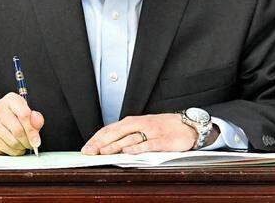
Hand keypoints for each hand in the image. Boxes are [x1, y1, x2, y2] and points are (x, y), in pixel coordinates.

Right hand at [0, 92, 43, 155]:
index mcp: (11, 100)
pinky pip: (5, 149)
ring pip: (12, 142)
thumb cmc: (15, 116)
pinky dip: (13, 151)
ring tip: (23, 144)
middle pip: (18, 131)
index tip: (36, 141)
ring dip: (21, 147)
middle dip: (27, 141)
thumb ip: (35, 118)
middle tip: (31, 144)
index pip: (24, 115)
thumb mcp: (28, 112)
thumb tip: (36, 124)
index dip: (32, 131)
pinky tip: (14, 147)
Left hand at [81, 113, 204, 154]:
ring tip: (102, 152)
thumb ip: (126, 134)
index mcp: (132, 122)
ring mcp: (151, 132)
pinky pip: (148, 144)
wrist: (188, 125)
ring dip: (115, 145)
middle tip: (89, 152)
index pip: (109, 129)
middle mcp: (139, 125)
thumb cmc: (162, 127)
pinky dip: (137, 148)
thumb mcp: (142, 127)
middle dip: (100, 143)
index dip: (96, 139)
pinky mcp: (162, 140)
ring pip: (129, 139)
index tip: (85, 149)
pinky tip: (127, 152)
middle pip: (116, 133)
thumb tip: (106, 145)